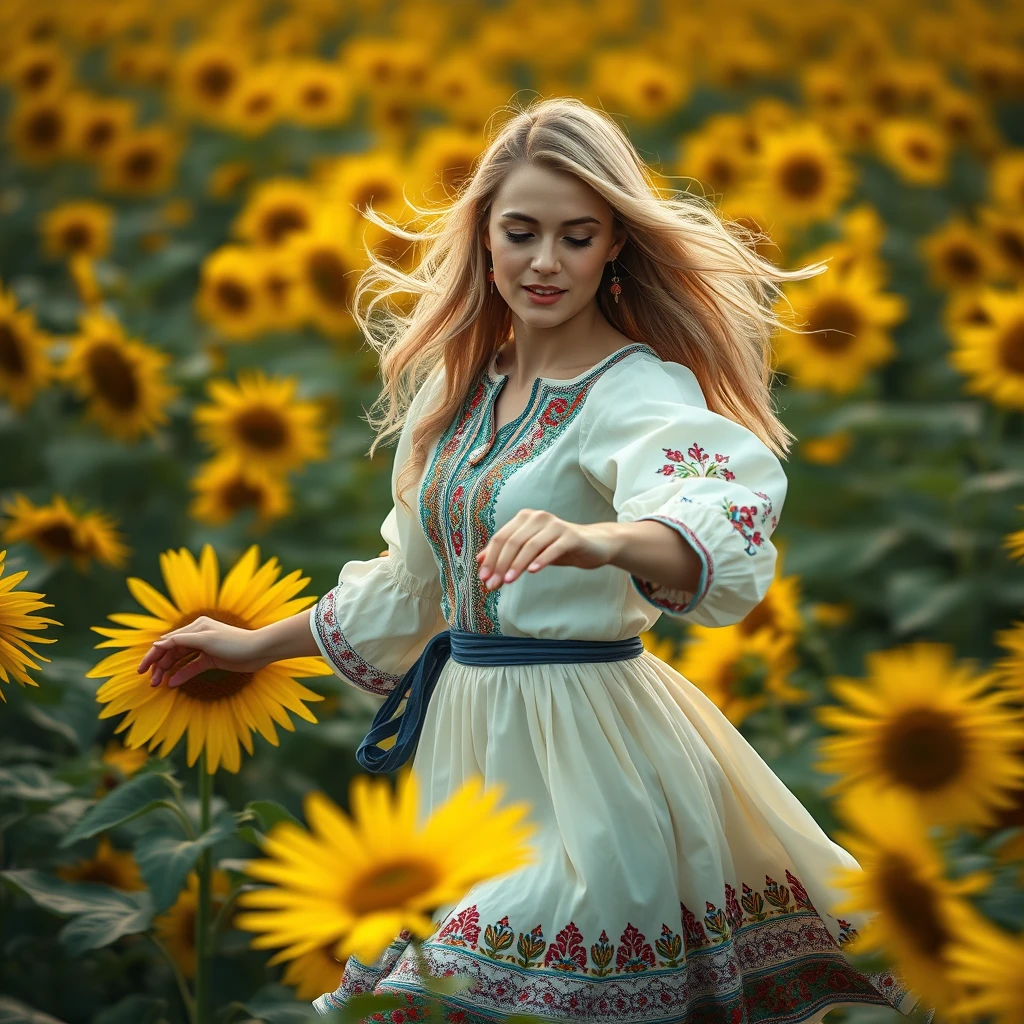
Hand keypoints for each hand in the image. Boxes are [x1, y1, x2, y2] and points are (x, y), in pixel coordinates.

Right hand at [137, 615, 269, 688]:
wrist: (259, 650)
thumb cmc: (234, 642)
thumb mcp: (206, 640)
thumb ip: (182, 641)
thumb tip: (158, 644)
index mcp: (195, 627)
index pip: (167, 641)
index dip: (153, 655)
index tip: (141, 670)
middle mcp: (197, 635)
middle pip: (171, 651)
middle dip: (159, 665)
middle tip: (150, 682)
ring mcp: (204, 648)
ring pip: (179, 659)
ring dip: (168, 670)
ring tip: (158, 684)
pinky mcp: (211, 659)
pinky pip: (192, 666)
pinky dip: (182, 674)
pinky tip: (173, 683)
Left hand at [475, 509, 617, 590]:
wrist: (593, 546)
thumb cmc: (557, 548)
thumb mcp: (529, 550)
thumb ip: (506, 553)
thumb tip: (480, 559)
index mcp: (525, 518)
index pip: (501, 538)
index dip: (491, 559)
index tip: (483, 579)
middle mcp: (538, 517)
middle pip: (513, 542)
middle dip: (500, 564)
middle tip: (492, 585)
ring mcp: (555, 526)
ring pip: (531, 545)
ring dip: (517, 564)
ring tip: (508, 581)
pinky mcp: (571, 537)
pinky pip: (553, 548)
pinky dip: (541, 559)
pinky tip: (532, 571)